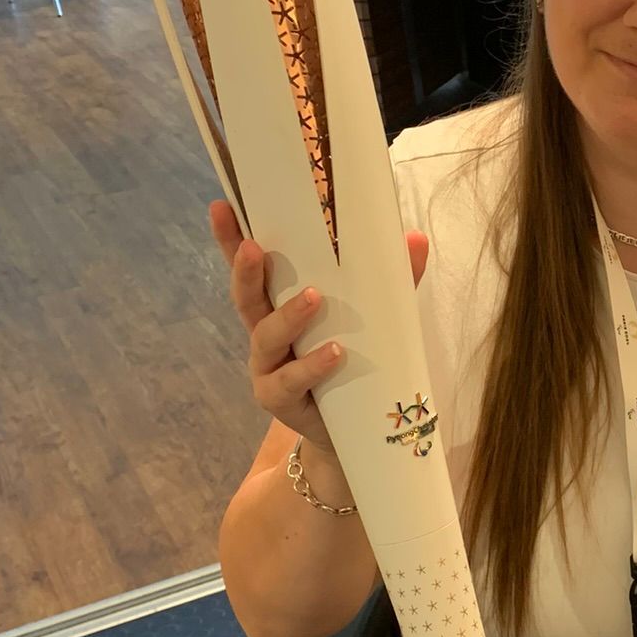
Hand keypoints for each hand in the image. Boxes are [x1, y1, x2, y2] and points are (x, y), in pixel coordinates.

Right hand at [208, 199, 428, 451]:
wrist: (355, 431)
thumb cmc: (356, 363)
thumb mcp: (374, 319)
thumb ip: (391, 282)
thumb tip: (414, 239)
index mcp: (279, 305)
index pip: (252, 268)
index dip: (232, 239)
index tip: (222, 206)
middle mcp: (265, 334)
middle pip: (246, 298)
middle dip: (244, 271)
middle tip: (253, 248)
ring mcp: (268, 368)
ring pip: (266, 338)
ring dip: (288, 315)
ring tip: (313, 298)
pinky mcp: (279, 401)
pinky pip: (290, 381)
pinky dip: (311, 366)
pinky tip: (334, 353)